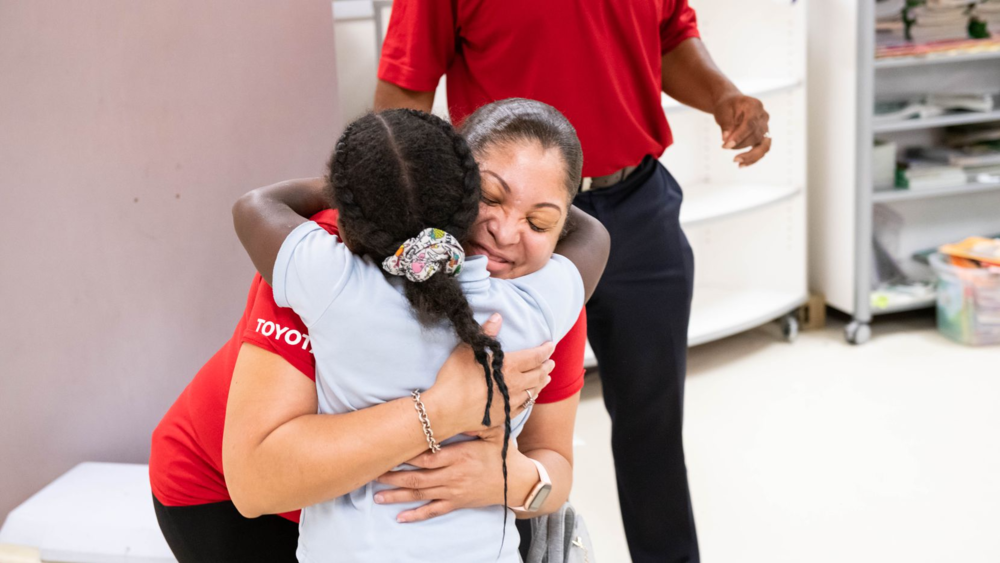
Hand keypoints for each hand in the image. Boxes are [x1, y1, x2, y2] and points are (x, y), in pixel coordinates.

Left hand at [373, 428, 515, 522]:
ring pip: (421, 495)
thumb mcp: (494, 433)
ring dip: (397, 496)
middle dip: (393, 476)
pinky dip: (416, 515)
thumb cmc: (504, 454)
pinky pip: (433, 511)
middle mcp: (453, 475)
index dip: (407, 455)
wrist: (518, 482)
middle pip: (417, 477)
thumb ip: (476, 421)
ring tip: (377, 495)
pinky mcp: (457, 503)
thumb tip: (460, 406)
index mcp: (460, 455)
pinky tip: (400, 517)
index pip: (428, 456)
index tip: (390, 450)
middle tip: (373, 473)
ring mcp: (453, 491)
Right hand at [426, 314, 554, 434]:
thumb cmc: (454, 378)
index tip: (551, 345)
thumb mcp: (467, 350)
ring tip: (546, 378)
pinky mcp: (504, 416)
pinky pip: (524, 406)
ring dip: (542, 382)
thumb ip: (485, 333)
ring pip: (534, 391)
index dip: (545, 350)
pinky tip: (530, 396)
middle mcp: (514, 385)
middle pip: (538, 374)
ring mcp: (511, 402)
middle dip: (546, 366)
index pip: (534, 356)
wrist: (445, 411)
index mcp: (508, 366)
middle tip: (551, 362)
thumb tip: (498, 316)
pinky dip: (531, 398)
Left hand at [713, 93, 770, 166]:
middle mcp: (763, 116)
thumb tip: (726, 140)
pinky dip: (753, 159)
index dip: (739, 137)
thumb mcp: (722, 111)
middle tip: (724, 146)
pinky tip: (741, 165)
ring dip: (748, 154)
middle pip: (755, 135)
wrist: (732, 104)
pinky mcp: (764, 136)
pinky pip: (763, 150)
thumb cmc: (727, 106)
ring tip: (735, 160)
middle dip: (739, 145)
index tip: (726, 146)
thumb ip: (726, 124)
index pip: (750, 124)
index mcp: (755, 106)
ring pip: (763, 145)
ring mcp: (766, 126)